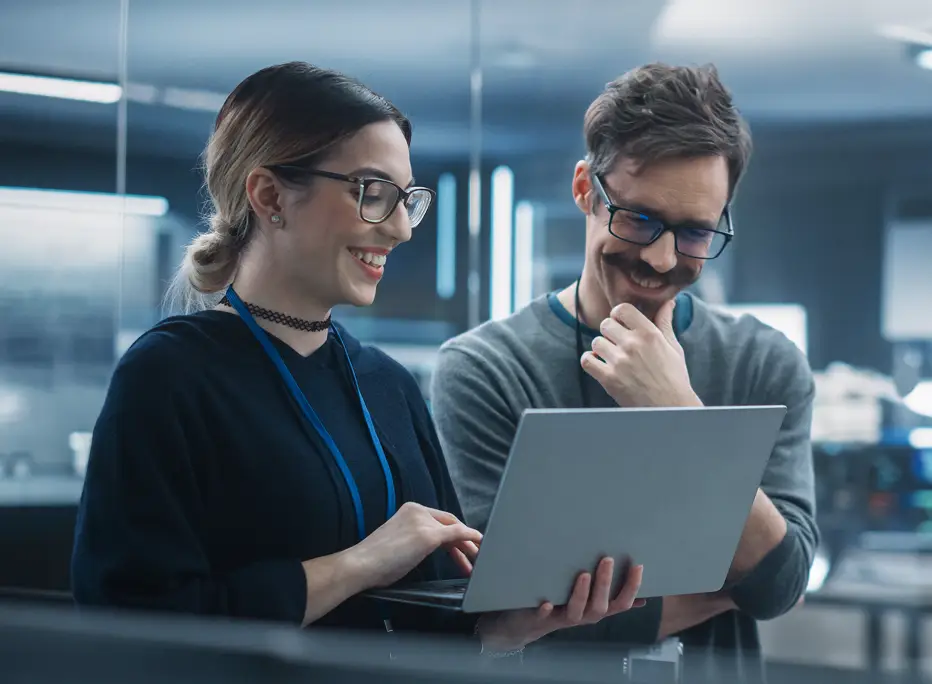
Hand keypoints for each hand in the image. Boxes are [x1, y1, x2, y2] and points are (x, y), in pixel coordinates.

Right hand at [348, 502, 481, 589]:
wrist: (360, 564)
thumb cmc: (374, 561)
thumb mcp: (398, 542)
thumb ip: (414, 540)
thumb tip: (425, 550)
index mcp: (409, 510)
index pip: (438, 520)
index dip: (452, 535)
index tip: (458, 549)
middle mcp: (418, 511)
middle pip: (449, 523)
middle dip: (463, 540)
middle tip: (473, 556)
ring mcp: (424, 522)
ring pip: (455, 529)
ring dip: (467, 545)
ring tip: (474, 561)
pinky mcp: (429, 535)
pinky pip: (457, 534)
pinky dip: (470, 538)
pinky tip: (478, 544)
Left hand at [476, 558, 644, 652]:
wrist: (526, 625)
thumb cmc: (561, 607)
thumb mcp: (588, 602)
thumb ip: (611, 598)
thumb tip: (642, 599)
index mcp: (596, 610)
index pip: (621, 603)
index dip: (632, 587)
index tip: (638, 566)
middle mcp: (583, 617)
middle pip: (600, 606)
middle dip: (605, 583)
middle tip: (607, 559)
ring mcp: (562, 619)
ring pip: (576, 612)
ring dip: (581, 594)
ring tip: (583, 574)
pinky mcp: (541, 619)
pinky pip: (545, 617)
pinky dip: (547, 610)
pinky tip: (547, 603)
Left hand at [581, 299, 699, 407]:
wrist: (670, 408)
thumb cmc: (674, 377)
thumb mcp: (673, 347)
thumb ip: (665, 322)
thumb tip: (669, 302)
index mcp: (649, 334)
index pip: (622, 309)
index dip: (619, 315)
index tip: (621, 324)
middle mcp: (633, 345)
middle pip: (606, 324)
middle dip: (610, 332)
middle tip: (618, 344)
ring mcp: (619, 362)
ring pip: (596, 342)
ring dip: (602, 348)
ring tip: (613, 357)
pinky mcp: (608, 379)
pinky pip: (587, 360)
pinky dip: (591, 361)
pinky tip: (600, 365)